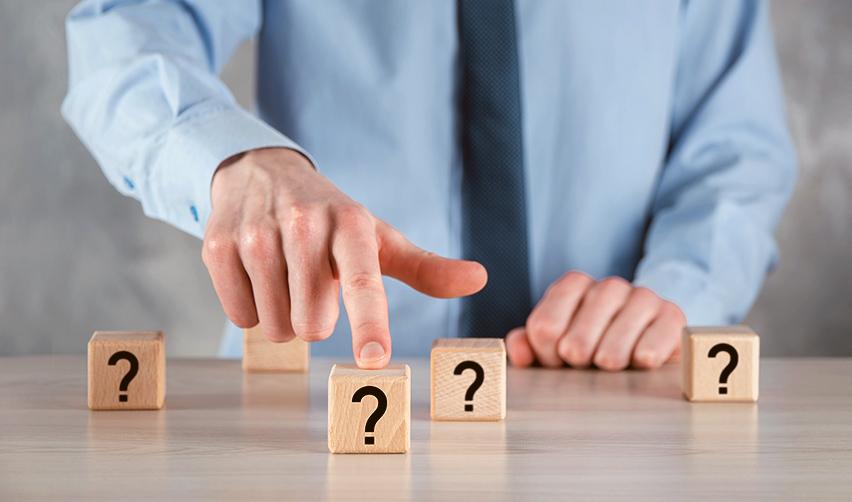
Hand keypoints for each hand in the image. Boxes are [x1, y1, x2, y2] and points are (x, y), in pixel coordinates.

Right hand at [202, 148, 486, 368]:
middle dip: (313, 319)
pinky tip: (256, 272)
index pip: (362, 282)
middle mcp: (304, 225)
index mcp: (352, 225)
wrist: (260, 171)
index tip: (373, 359)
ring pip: (274, 327)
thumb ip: (425, 267)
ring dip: (282, 316)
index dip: (369, 323)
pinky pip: (238, 316)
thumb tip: (478, 279)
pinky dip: (250, 306)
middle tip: (312, 285)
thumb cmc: (330, 217)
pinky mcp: (218, 245)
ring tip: (285, 276)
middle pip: (311, 325)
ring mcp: (257, 234)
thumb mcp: (377, 237)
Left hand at [505, 272, 684, 370]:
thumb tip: (518, 351)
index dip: (546, 353)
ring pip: (617, 332)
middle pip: (579, 334)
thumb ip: (529, 345)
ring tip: (608, 367)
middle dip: (577, 358)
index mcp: (573, 286)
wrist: (647, 342)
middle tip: (583, 366)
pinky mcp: (672, 315)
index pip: (545, 325)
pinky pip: (658, 335)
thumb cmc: (594, 345)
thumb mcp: (557, 346)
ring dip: (609, 358)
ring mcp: (642, 298)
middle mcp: (608, 287)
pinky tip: (641, 361)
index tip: (556, 362)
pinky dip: (647, 353)